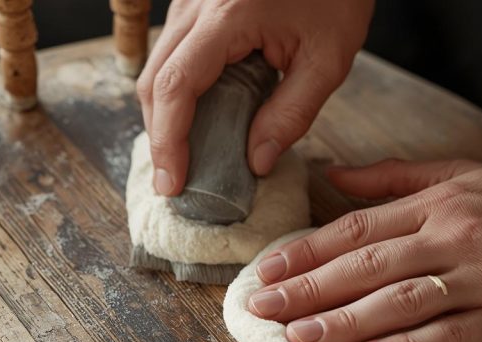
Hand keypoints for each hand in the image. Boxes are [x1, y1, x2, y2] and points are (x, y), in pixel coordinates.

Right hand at [136, 0, 373, 195]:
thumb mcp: (328, 58)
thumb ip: (291, 114)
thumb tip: (256, 163)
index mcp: (227, 16)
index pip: (176, 87)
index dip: (168, 142)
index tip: (171, 183)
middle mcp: (196, 4)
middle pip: (154, 81)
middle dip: (159, 136)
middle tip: (173, 181)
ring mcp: (190, 1)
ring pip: (157, 68)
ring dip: (165, 116)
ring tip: (184, 157)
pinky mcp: (195, 5)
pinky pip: (172, 55)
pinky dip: (177, 92)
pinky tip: (196, 120)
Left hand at [247, 154, 481, 341]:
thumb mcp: (463, 174)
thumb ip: (393, 179)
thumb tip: (331, 174)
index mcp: (438, 205)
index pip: (356, 228)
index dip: (307, 252)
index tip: (266, 272)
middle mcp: (453, 237)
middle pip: (367, 265)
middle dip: (308, 289)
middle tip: (261, 310)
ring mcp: (481, 280)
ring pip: (400, 302)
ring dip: (344, 321)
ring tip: (298, 337)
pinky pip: (448, 336)